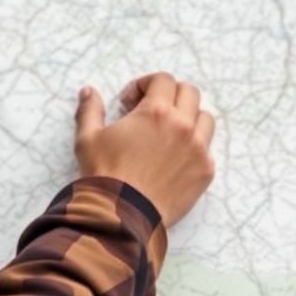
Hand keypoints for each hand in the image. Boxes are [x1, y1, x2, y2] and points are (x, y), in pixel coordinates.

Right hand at [74, 73, 215, 226]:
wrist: (121, 216)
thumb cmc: (104, 175)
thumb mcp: (88, 138)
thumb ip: (90, 110)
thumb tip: (88, 92)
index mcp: (156, 111)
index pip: (163, 79)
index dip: (145, 85)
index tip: (131, 102)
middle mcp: (183, 126)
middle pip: (189, 93)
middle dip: (169, 95)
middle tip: (151, 111)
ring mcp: (198, 149)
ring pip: (204, 118)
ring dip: (188, 118)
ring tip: (168, 133)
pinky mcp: (205, 171)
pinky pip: (207, 148)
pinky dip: (194, 147)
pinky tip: (174, 158)